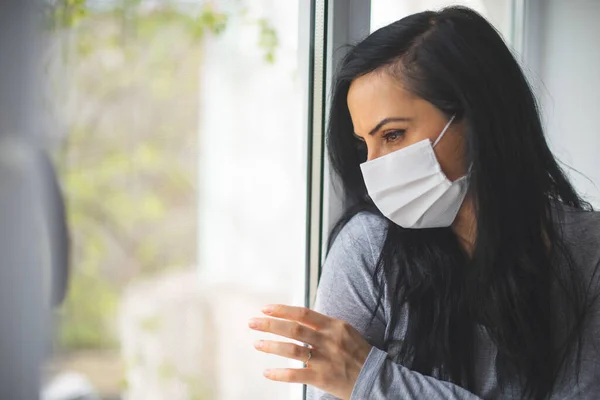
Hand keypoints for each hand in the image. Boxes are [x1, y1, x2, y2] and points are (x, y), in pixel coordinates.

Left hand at [248, 304, 371, 399]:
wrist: (376, 378)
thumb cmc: (358, 353)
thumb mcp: (345, 332)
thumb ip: (323, 326)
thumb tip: (298, 319)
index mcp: (334, 326)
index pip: (303, 313)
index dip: (283, 310)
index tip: (265, 308)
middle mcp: (329, 340)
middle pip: (294, 329)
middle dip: (270, 324)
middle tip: (252, 322)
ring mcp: (326, 359)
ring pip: (293, 349)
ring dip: (272, 346)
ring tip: (256, 344)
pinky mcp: (323, 378)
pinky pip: (297, 374)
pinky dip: (280, 373)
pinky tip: (267, 372)